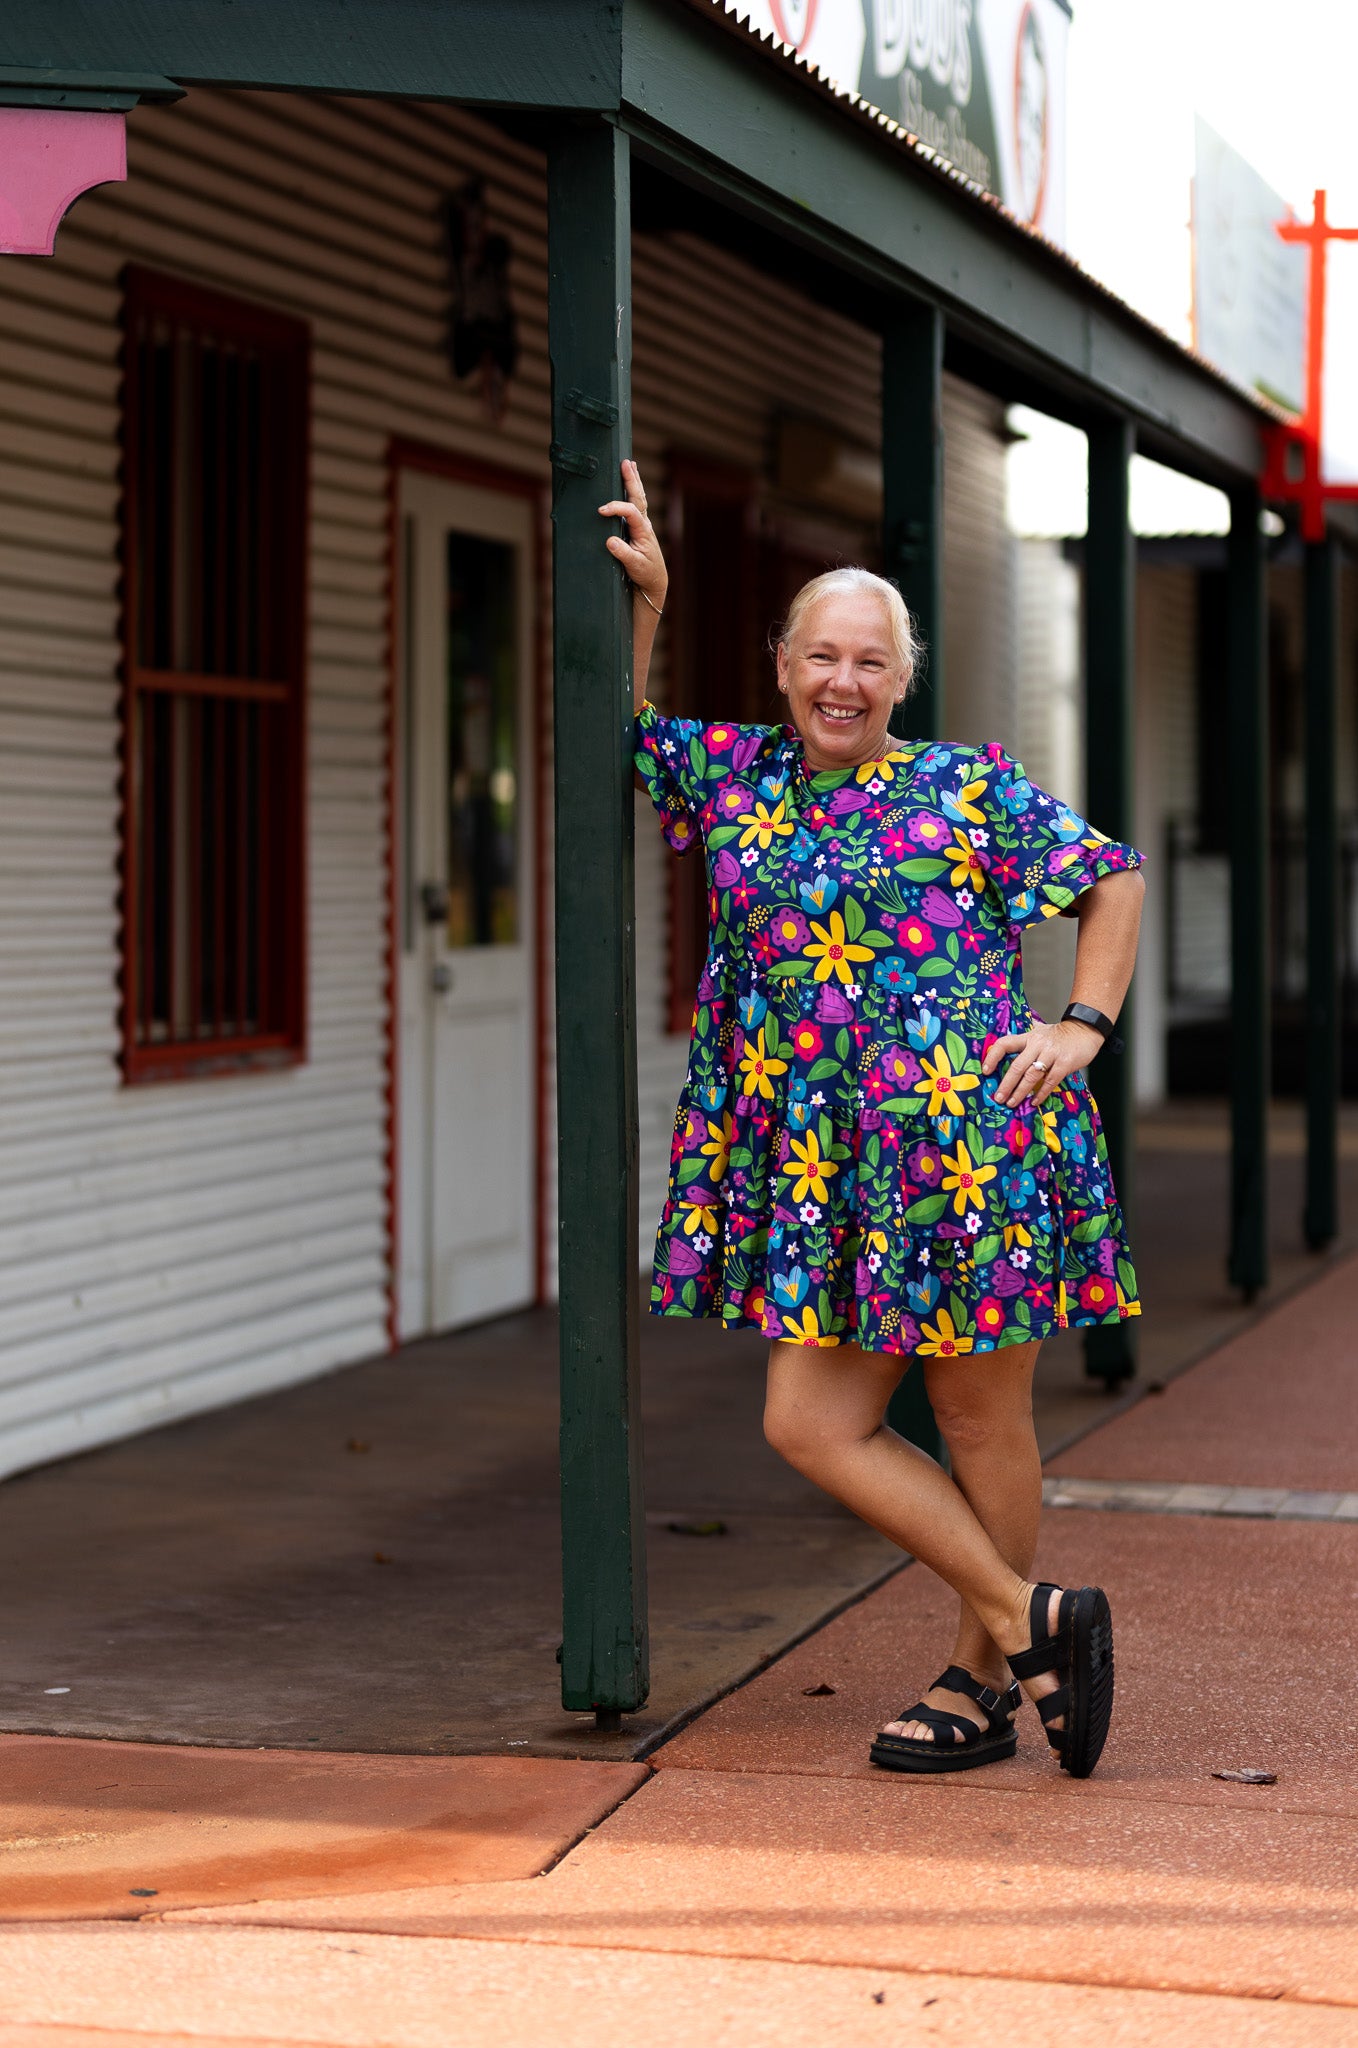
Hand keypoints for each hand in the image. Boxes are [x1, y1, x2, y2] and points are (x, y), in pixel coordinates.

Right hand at [598, 459, 667, 612]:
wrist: (654, 581)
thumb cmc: (645, 573)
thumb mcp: (634, 566)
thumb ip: (623, 553)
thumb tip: (609, 541)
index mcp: (644, 531)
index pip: (631, 512)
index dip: (616, 508)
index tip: (601, 511)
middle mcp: (644, 524)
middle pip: (638, 497)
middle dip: (631, 480)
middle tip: (626, 463)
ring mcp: (642, 525)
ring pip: (638, 498)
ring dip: (633, 481)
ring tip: (630, 464)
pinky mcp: (637, 528)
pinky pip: (635, 505)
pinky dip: (632, 492)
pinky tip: (630, 483)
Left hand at [982, 1018, 1104, 1107]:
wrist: (1085, 1030)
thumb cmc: (1060, 1034)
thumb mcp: (1040, 1030)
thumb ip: (1026, 1035)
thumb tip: (1008, 1039)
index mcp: (1028, 1037)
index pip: (1005, 1043)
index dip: (993, 1057)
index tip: (985, 1071)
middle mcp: (1037, 1045)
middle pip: (1016, 1066)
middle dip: (1006, 1084)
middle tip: (998, 1098)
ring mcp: (1051, 1054)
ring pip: (1031, 1076)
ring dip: (1020, 1092)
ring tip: (1011, 1103)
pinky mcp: (1065, 1064)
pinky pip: (1050, 1081)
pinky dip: (1041, 1093)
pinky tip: (1034, 1102)